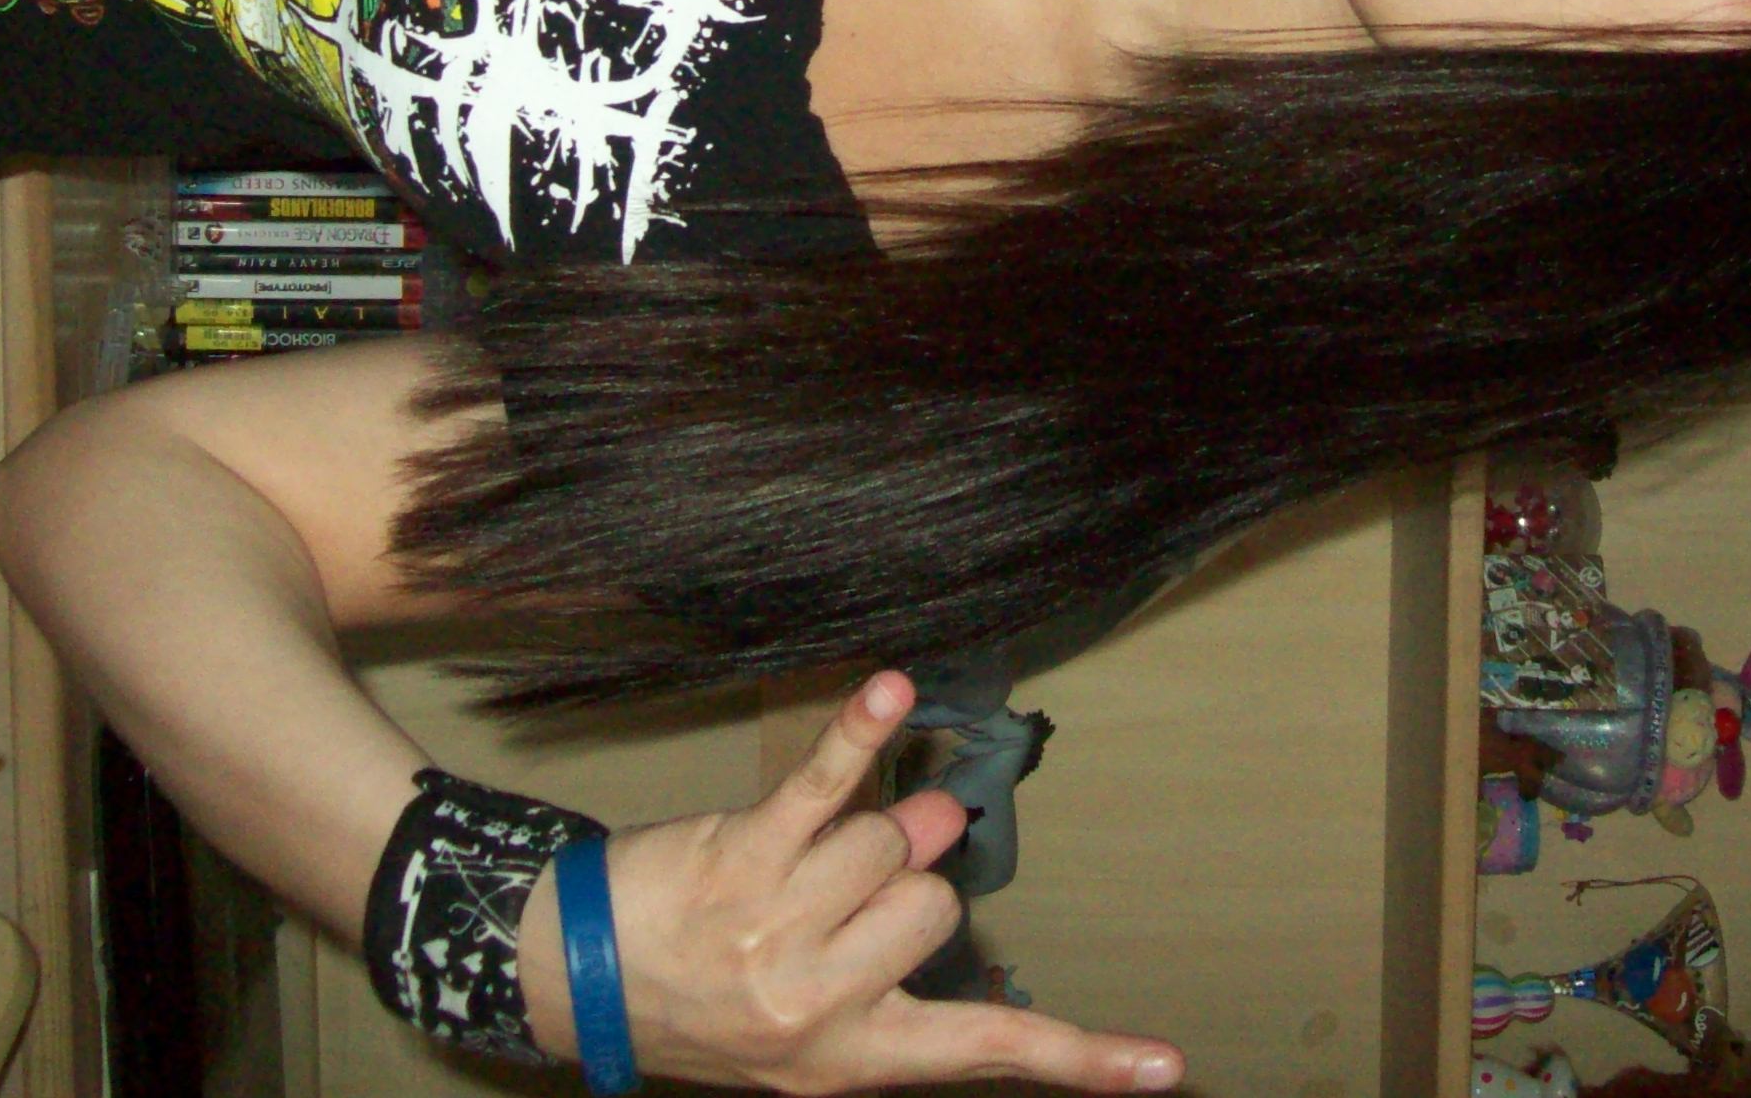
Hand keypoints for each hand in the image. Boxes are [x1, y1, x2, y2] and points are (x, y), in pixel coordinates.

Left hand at [601, 670, 1180, 1092]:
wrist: (579, 982)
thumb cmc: (701, 1003)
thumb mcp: (801, 1039)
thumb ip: (886, 978)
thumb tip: (941, 847)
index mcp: (853, 1059)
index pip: (987, 1053)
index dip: (1085, 1060)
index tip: (1171, 1068)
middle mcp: (823, 1004)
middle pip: (934, 901)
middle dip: (904, 879)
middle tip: (838, 896)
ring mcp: (781, 929)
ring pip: (891, 842)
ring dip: (864, 826)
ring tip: (802, 856)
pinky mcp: (744, 856)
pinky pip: (825, 787)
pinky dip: (861, 732)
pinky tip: (889, 691)